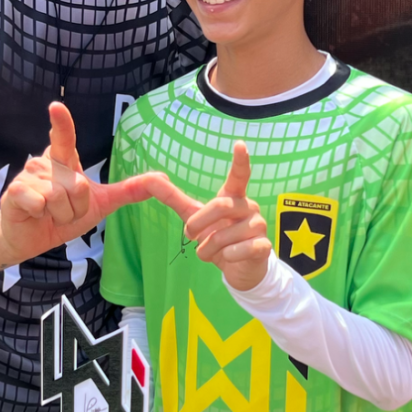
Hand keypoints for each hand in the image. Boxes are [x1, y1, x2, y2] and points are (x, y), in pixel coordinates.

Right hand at [0, 101, 162, 264]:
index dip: (62, 123)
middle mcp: (45, 163)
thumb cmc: (62, 217)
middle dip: (77, 209)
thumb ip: (128, 191)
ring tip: (50, 215)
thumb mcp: (100, 204)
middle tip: (65, 212)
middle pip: (78, 186)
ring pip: (60, 197)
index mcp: (64, 161)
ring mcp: (28, 175)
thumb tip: (162, 178)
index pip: (65, 137)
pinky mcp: (15, 191)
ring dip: (61, 215)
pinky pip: (40, 202)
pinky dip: (42, 215)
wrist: (30, 239)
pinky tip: (34, 214)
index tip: (56, 107)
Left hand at [153, 142, 271, 291]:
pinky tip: (229, 258)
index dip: (240, 160)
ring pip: (224, 236)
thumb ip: (173, 197)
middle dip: (198, 223)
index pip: (239, 175)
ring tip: (211, 252)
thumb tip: (148, 178)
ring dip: (208, 249)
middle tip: (190, 236)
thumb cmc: (217, 236)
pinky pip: (237, 251)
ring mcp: (259, 226)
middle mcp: (249, 207)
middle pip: (220, 206)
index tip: (240, 144)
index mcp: (233, 197)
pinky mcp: (263, 246)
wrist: (240, 267)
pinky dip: (225, 257)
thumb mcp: (193, 215)